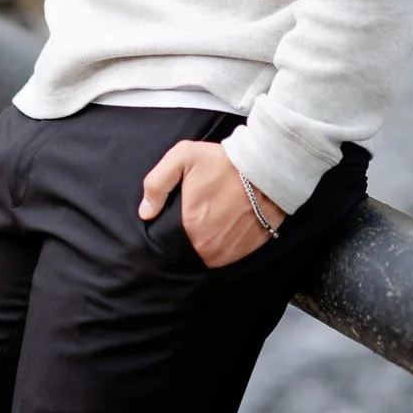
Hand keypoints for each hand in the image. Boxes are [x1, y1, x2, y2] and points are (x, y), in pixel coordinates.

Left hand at [139, 140, 285, 267]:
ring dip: (208, 243)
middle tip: (197, 215)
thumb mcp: (183, 158)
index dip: (169, 230)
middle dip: (189, 235)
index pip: (169, 243)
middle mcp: (208, 247)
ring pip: (209, 255)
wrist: (267, 167)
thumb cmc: (223, 162)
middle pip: (188, 249)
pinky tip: (227, 225)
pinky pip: (229, 255)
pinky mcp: (248, 252)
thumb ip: (157, 183)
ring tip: (213, 220)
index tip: (177, 217)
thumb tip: (145, 213)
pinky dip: (226, 244)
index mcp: (190, 227)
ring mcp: (230, 253)